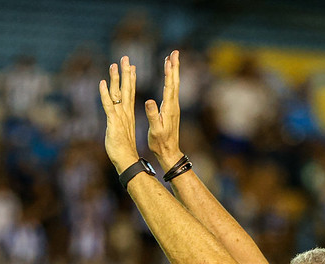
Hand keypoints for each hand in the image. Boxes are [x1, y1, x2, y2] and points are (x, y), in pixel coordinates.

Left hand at [99, 56, 139, 173]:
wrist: (126, 160)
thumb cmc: (124, 149)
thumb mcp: (122, 132)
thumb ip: (121, 124)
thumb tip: (119, 123)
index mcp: (128, 114)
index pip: (130, 93)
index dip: (130, 79)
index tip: (132, 67)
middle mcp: (125, 112)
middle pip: (126, 89)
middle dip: (125, 73)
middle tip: (125, 58)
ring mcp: (120, 116)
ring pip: (117, 93)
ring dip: (115, 78)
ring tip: (114, 64)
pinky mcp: (113, 122)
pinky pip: (108, 105)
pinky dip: (104, 94)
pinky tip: (102, 83)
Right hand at [146, 50, 182, 172]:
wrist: (169, 152)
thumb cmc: (160, 142)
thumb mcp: (155, 129)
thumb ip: (152, 115)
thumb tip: (150, 101)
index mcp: (169, 108)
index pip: (170, 86)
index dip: (169, 72)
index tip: (169, 59)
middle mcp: (173, 105)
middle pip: (175, 81)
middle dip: (174, 66)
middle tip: (174, 52)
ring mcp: (173, 107)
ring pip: (174, 85)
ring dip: (173, 71)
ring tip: (171, 59)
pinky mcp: (172, 110)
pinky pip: (171, 90)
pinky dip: (170, 80)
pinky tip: (168, 77)